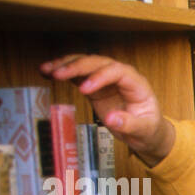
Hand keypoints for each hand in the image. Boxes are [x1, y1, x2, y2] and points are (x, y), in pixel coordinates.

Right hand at [39, 54, 173, 165]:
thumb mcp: (144, 131)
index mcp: (136, 83)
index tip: (84, 90)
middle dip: (77, 67)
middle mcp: (121, 75)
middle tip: (58, 74)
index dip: (99, 77)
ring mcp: (106, 78)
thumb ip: (129, 124)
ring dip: (65, 65)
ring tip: (46, 70)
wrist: (147, 132)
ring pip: (85, 64)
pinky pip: (78, 74)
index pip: (117, 71)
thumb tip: (111, 119)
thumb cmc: (148, 129)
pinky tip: (47, 72)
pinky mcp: (95, 85)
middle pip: (97, 62)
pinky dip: (63, 72)